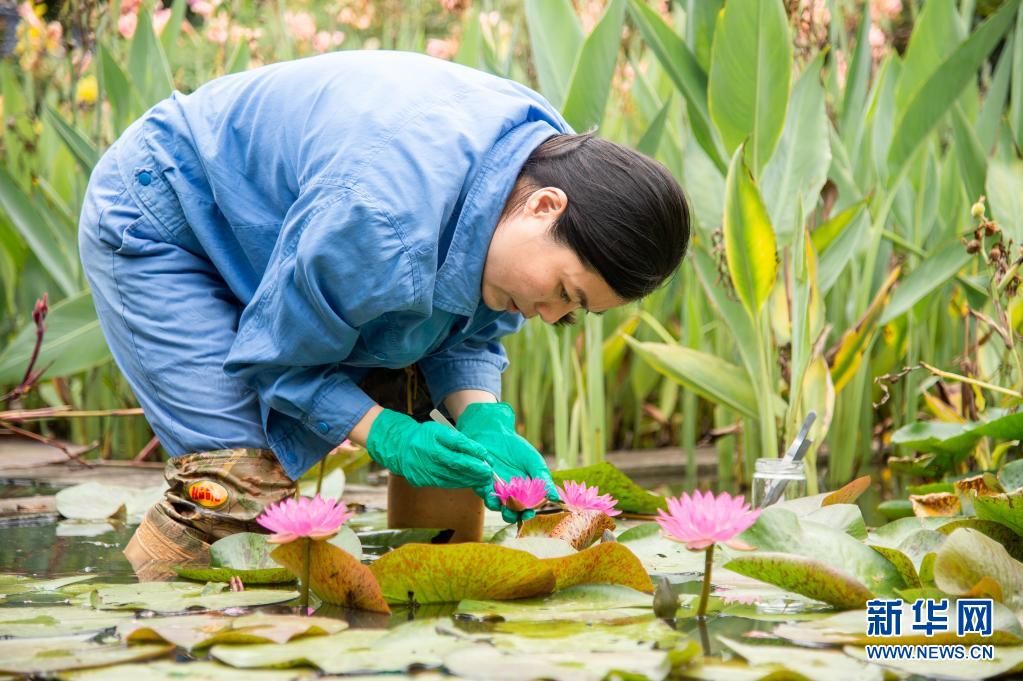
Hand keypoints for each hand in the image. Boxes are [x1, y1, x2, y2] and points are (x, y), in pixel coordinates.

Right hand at [365, 409, 495, 501]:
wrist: (399, 447)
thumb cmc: (424, 436)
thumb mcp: (440, 430)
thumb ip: (458, 440)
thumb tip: (479, 453)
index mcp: (432, 439)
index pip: (457, 446)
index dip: (474, 453)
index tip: (487, 457)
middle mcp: (426, 455)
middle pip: (456, 465)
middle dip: (475, 470)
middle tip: (488, 473)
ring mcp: (422, 470)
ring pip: (451, 478)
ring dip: (469, 479)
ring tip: (481, 479)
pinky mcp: (420, 481)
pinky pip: (443, 483)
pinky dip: (457, 483)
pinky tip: (467, 481)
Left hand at [456, 402, 558, 522]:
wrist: (495, 433)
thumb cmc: (517, 447)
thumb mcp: (534, 462)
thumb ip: (543, 479)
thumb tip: (555, 497)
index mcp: (524, 491)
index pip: (527, 508)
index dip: (529, 513)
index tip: (530, 513)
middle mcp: (509, 493)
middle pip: (512, 512)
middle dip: (514, 516)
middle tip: (517, 513)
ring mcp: (495, 489)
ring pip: (497, 507)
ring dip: (501, 509)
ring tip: (506, 506)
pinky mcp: (482, 484)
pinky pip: (485, 495)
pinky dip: (490, 497)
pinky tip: (495, 493)